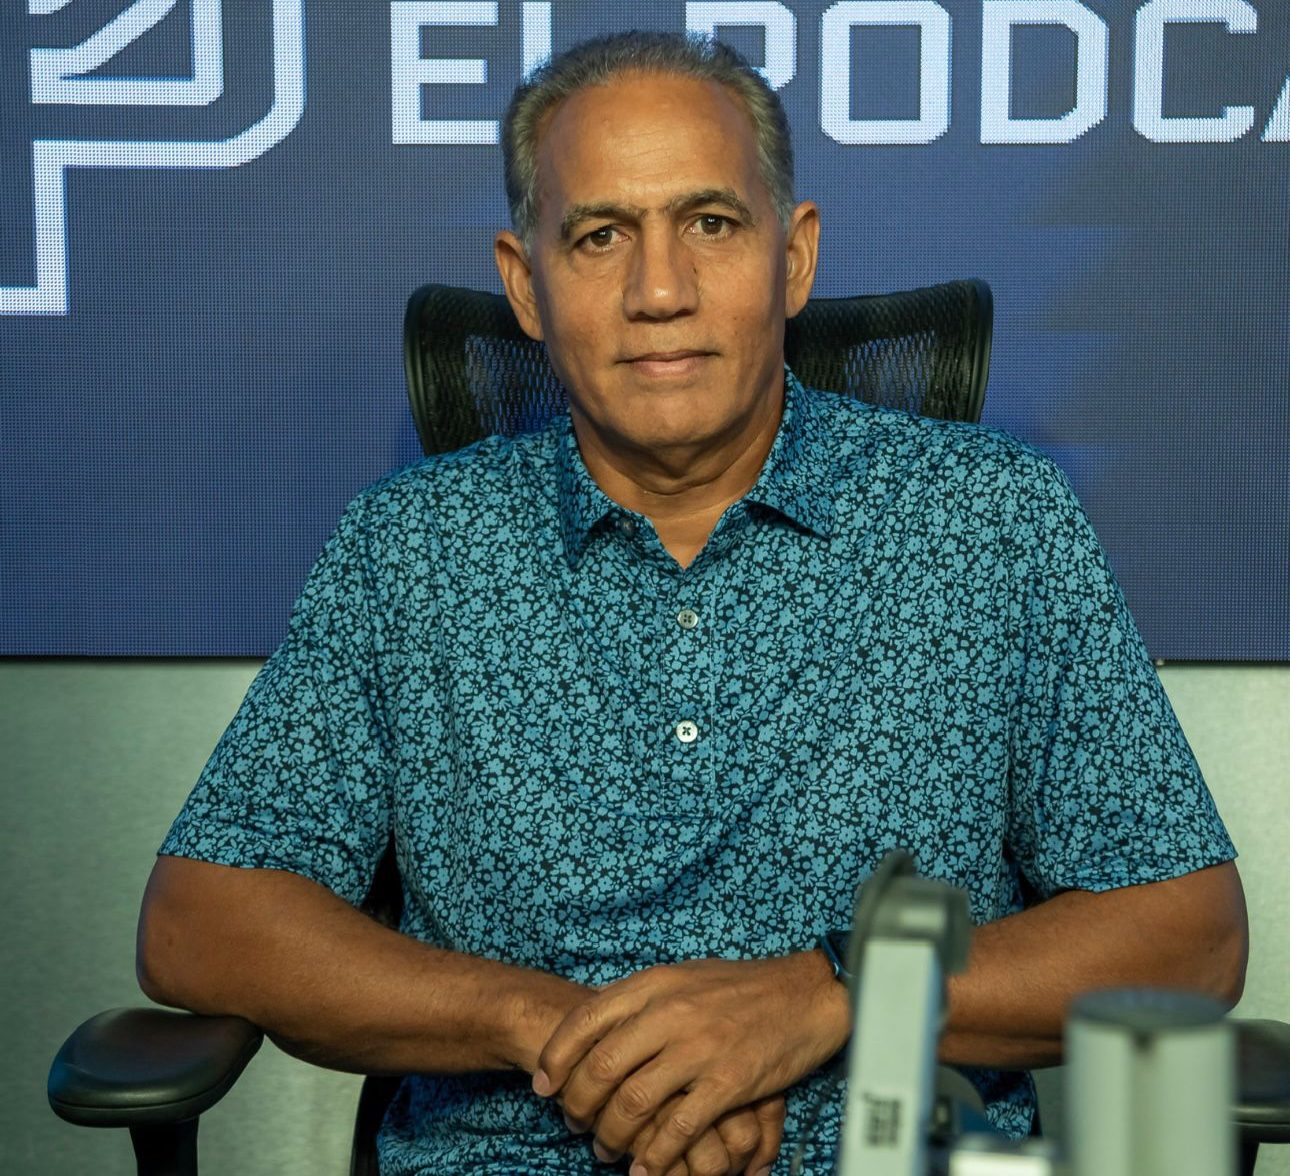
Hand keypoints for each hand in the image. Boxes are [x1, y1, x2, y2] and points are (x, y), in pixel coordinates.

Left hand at [534, 954, 848, 1175]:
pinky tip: (646, 1169)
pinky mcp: (729, 1082)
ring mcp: (700, 1048)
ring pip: (634, 1101)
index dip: (556, 1057)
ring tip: (604, 1150)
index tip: (543, 1083)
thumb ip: (645, 999)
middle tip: (573, 1123)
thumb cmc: (744, 986)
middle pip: (602, 1066)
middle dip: (578, 1103)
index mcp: (656, 984)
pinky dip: (656, 1155)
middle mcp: (671, 1013)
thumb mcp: (685, 976)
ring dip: (611, 1134)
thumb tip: (601, 1026)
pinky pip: (680, 1128)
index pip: (587, 1019)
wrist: (807, 993)